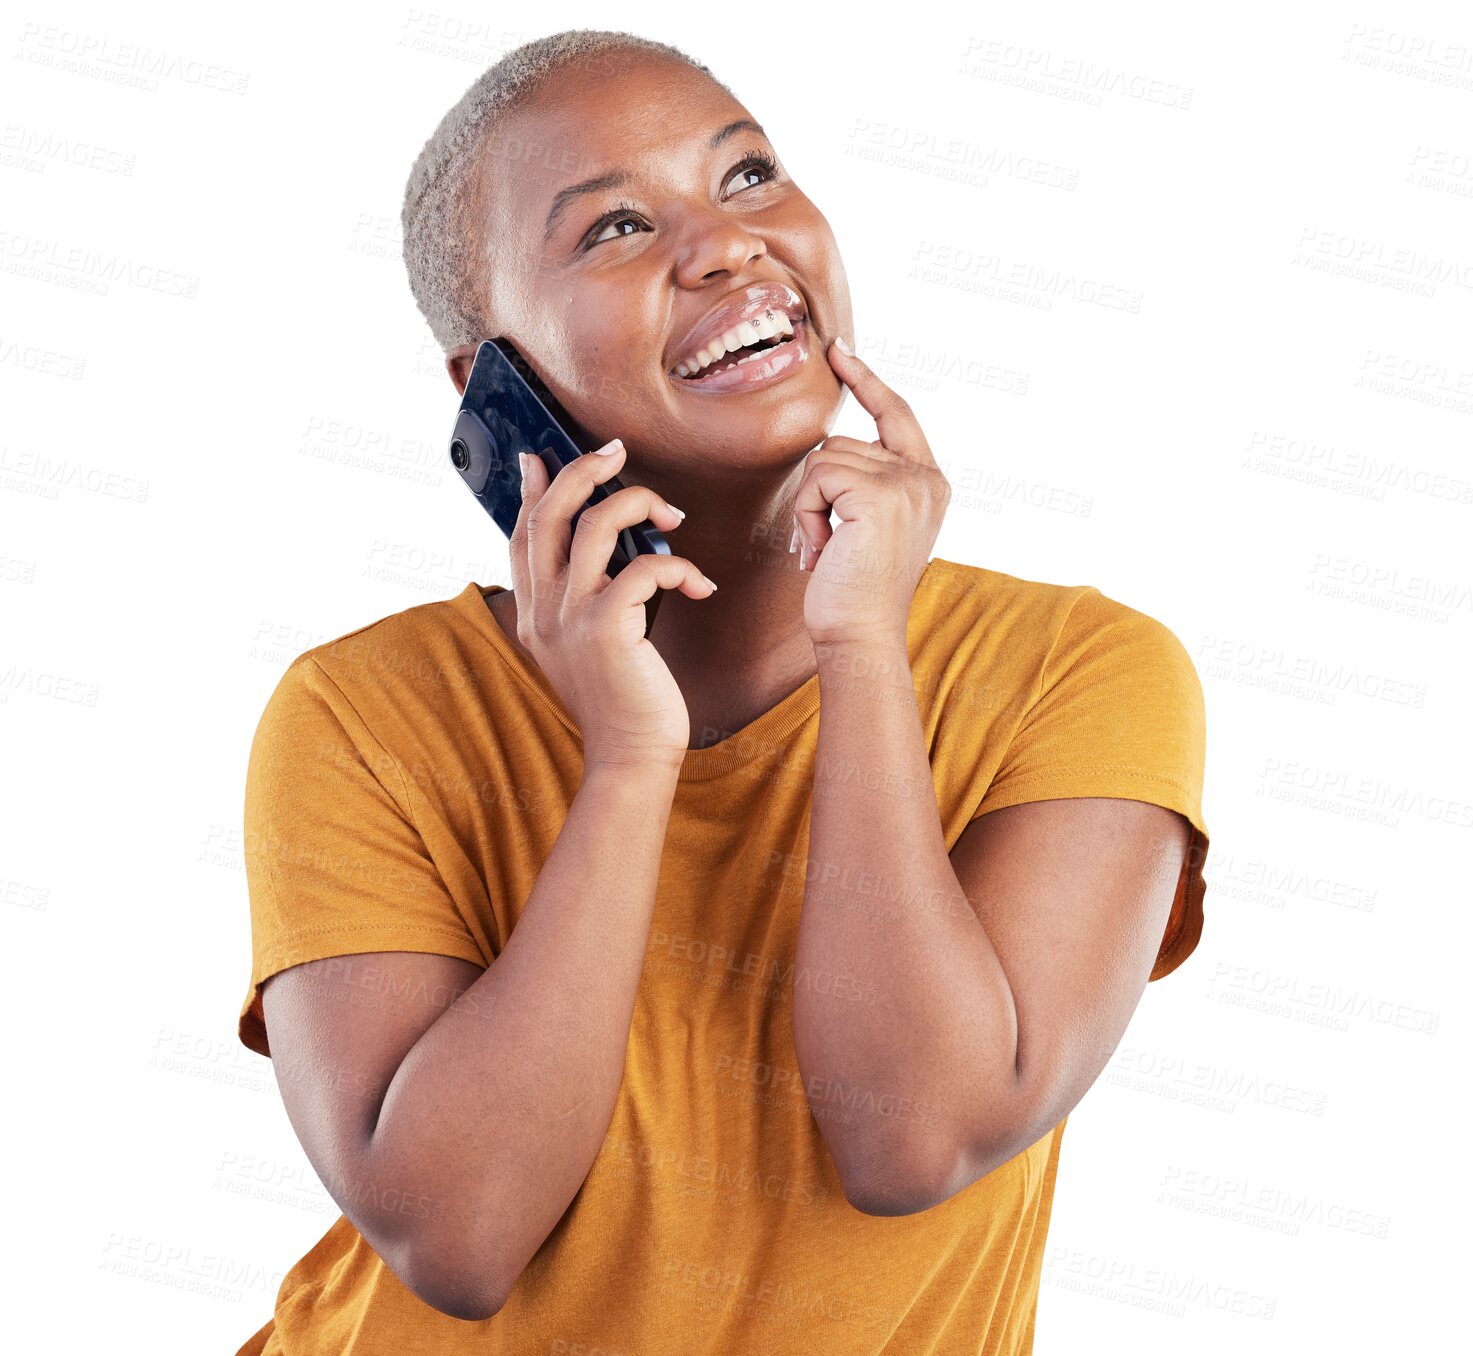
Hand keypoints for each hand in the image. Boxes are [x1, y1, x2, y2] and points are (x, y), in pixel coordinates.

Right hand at [511, 441, 715, 768]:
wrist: (631, 758)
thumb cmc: (622, 700)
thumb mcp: (586, 645)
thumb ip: (581, 599)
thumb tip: (595, 551)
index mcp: (534, 612)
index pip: (522, 534)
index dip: (534, 489)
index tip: (542, 454)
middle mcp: (544, 611)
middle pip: (550, 515)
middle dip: (583, 470)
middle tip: (617, 452)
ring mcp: (571, 619)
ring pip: (596, 526)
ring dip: (639, 505)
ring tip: (673, 516)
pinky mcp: (608, 630)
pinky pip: (643, 570)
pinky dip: (679, 568)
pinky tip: (699, 587)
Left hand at [790, 339, 950, 645]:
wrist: (860, 635)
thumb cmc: (853, 591)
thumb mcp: (867, 526)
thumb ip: (866, 481)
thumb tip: (831, 443)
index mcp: (929, 482)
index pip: (895, 414)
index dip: (866, 380)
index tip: (837, 350)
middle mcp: (926, 478)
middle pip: (843, 441)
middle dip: (819, 491)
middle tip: (830, 543)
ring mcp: (907, 484)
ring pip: (825, 457)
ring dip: (810, 505)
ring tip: (830, 549)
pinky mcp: (879, 495)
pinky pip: (817, 477)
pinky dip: (806, 513)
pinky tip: (824, 549)